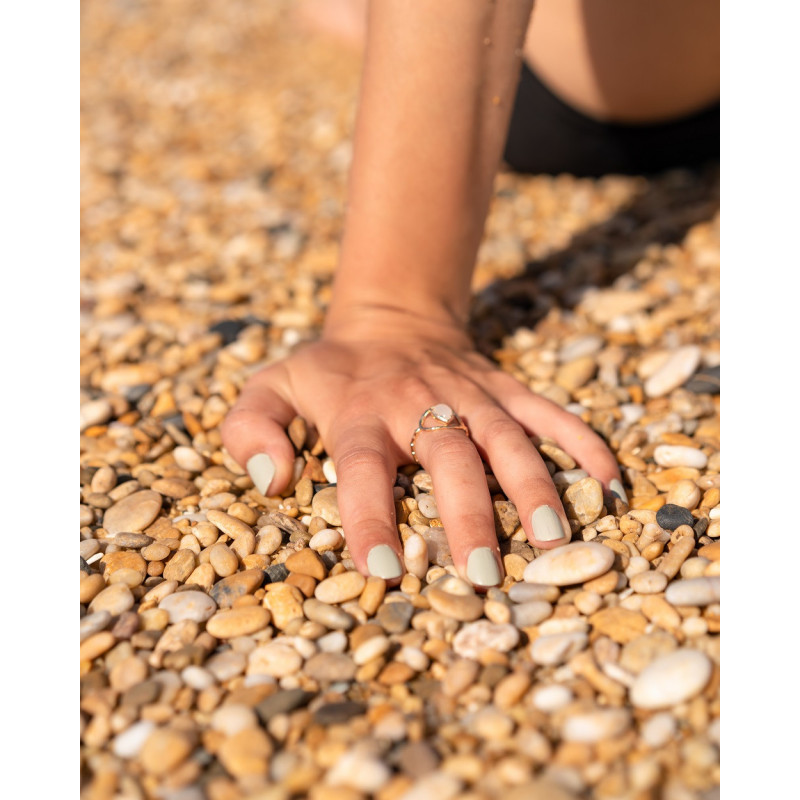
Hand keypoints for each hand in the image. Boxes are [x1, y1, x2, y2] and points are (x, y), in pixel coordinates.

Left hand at [221, 308, 622, 587]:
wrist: (390, 320)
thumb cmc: (329, 372)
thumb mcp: (272, 387)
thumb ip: (251, 428)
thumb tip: (271, 481)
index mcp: (361, 412)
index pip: (364, 466)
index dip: (371, 515)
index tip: (384, 570)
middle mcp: (420, 402)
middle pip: (449, 455)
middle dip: (468, 511)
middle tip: (483, 572)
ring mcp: (470, 393)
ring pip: (508, 436)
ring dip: (534, 483)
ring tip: (554, 537)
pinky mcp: (504, 389)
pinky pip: (549, 411)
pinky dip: (581, 442)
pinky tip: (609, 481)